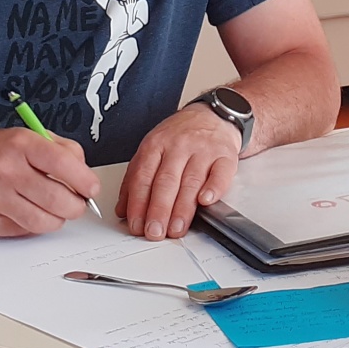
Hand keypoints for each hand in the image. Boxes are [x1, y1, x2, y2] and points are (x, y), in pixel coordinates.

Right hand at [0, 128, 99, 236]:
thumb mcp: (28, 137)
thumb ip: (61, 150)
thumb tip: (85, 176)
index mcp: (21, 144)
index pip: (64, 165)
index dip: (85, 181)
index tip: (91, 189)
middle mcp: (6, 170)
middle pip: (57, 200)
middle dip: (75, 207)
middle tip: (76, 205)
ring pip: (43, 222)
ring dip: (56, 220)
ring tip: (54, 210)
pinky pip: (22, 231)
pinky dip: (31, 226)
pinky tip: (26, 211)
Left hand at [117, 104, 239, 240]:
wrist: (212, 115)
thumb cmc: (180, 136)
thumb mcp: (152, 149)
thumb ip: (136, 178)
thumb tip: (123, 210)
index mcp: (155, 145)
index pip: (143, 177)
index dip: (138, 203)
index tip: (137, 225)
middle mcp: (178, 146)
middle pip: (166, 181)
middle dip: (159, 210)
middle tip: (154, 232)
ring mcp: (203, 150)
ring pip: (191, 181)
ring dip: (182, 209)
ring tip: (176, 229)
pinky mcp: (225, 155)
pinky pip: (220, 173)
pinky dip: (214, 188)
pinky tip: (206, 201)